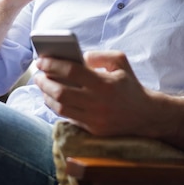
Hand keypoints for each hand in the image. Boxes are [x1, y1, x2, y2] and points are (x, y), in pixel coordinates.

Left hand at [34, 50, 157, 135]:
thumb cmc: (129, 84)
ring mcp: (94, 118)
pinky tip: (51, 98)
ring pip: (60, 108)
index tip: (42, 60)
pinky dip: (56, 107)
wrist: (145, 114)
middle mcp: (98, 102)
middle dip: (44, 81)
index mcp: (104, 83)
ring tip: (42, 85)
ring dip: (46, 95)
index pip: (72, 72)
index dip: (53, 64)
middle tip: (38, 74)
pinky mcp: (92, 129)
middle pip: (61, 92)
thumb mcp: (121, 62)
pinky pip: (68, 118)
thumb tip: (78, 57)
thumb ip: (100, 55)